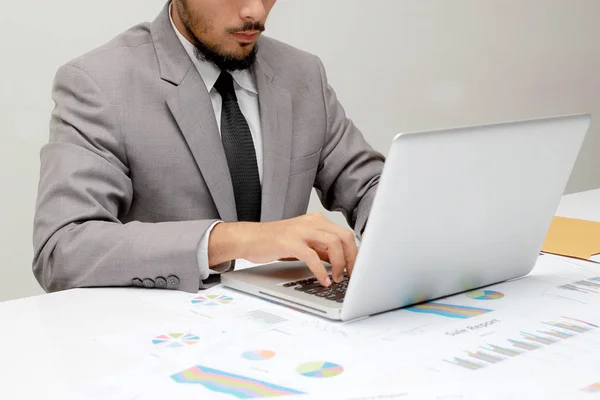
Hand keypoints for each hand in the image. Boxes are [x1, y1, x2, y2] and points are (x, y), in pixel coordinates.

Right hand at [208, 213, 357, 286]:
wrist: (249, 238)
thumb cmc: (275, 242)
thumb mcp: (303, 243)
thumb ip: (322, 250)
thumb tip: (341, 263)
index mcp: (317, 221)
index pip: (345, 235)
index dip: (355, 253)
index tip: (358, 269)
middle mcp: (312, 223)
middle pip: (344, 237)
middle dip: (352, 258)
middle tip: (352, 275)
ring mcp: (301, 231)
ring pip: (333, 244)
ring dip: (340, 264)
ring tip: (337, 278)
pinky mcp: (290, 242)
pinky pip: (312, 256)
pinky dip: (321, 271)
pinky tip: (323, 280)